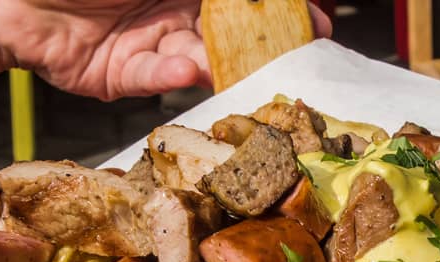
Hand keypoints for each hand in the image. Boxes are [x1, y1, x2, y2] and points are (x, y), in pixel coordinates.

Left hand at [0, 0, 331, 99]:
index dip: (277, 5)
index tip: (316, 15)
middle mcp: (173, 10)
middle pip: (232, 28)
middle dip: (268, 38)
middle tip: (305, 44)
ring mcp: (151, 44)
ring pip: (200, 55)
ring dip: (224, 59)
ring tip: (246, 63)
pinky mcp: (123, 76)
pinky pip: (156, 76)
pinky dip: (171, 74)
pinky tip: (186, 67)